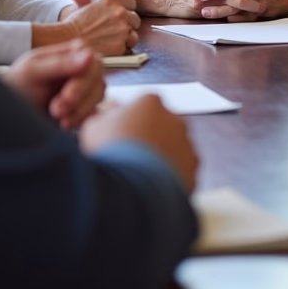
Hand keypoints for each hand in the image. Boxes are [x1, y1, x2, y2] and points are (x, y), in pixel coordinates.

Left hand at [3, 40, 104, 129]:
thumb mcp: (32, 70)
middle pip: (98, 82)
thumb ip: (60, 63)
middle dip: (79, 100)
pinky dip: (81, 121)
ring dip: (79, 112)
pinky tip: (64, 124)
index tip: (66, 96)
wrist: (6, 112)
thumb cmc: (16, 86)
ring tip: (58, 120)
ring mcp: (85, 90)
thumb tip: (89, 55)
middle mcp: (82, 69)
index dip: (82, 81)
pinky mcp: (84, 108)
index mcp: (72, 53)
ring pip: (98, 100)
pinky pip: (95, 115)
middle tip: (56, 110)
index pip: (93, 63)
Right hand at [49, 0, 139, 53]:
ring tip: (113, 41)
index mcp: (112, 0)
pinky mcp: (121, 45)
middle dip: (128, 25)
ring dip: (127, 38)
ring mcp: (123, 29)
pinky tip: (111, 48)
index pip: (131, 3)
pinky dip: (122, 50)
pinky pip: (128, 48)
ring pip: (134, 34)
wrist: (66, 40)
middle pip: (135, 19)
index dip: (126, 10)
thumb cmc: (74, 24)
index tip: (121, 16)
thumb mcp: (83, 6)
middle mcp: (120, 12)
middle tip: (117, 31)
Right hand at [80, 94, 197, 191]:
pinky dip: (172, 174)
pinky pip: (183, 167)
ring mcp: (186, 141)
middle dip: (150, 137)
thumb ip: (105, 116)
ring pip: (174, 146)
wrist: (130, 186)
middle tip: (130, 157)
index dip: (130, 121)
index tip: (120, 135)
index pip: (143, 106)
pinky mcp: (193, 166)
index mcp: (150, 102)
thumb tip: (106, 114)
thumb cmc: (111, 154)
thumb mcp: (94, 128)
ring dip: (162, 156)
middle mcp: (173, 118)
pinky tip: (154, 184)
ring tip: (140, 174)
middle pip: (161, 125)